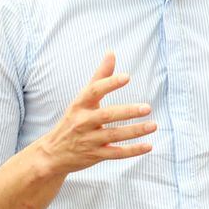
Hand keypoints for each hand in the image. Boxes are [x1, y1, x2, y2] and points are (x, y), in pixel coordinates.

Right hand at [36, 54, 156, 175]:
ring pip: (114, 135)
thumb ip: (99, 78)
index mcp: (79, 105)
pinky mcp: (95, 155)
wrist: (54, 153)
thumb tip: (111, 53)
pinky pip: (116, 153)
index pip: (93, 91)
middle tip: (147, 107)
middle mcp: (83, 122)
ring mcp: (89, 140)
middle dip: (127, 112)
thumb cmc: (73, 120)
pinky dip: (133, 150)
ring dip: (135, 131)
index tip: (127, 77)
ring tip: (153, 125)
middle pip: (106, 115)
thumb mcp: (82, 99)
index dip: (109, 84)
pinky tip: (149, 145)